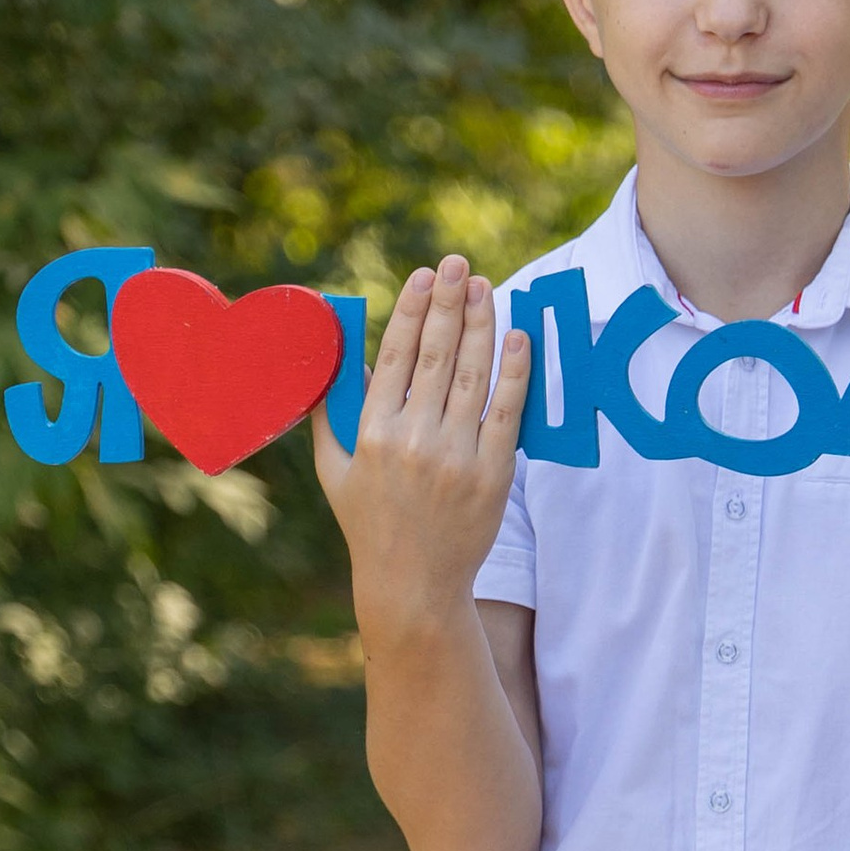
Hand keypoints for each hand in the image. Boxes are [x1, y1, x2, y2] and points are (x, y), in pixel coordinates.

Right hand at [313, 254, 528, 641]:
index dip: (412, 311)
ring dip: (482, 325)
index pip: (395, 357)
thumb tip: (335, 359)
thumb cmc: (369, 525)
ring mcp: (455, 457)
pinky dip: (514, 372)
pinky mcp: (491, 475)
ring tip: (485, 288)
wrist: (412, 587)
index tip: (423, 277)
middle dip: (448, 302)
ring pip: (473, 375)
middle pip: (437, 355)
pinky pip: (506, 412)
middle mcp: (413, 440)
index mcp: (372, 433)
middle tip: (458, 263)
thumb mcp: (334, 471)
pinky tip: (518, 338)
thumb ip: (331, 414)